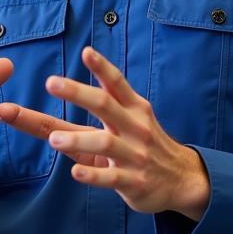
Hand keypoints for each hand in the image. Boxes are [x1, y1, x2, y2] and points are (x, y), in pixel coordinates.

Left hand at [0, 47, 210, 220]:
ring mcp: (135, 155)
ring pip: (105, 143)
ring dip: (77, 139)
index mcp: (132, 108)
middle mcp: (134, 127)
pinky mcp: (134, 182)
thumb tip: (67, 70)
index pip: (116, 82)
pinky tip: (76, 172)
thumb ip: (101, 97)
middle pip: (105, 104)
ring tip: (53, 139)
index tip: (86, 51)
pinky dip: (93, 175)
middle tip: (51, 82)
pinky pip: (112, 178)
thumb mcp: (130, 116)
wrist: (182, 179)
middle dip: (77, 92)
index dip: (102, 67)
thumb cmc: (142, 143)